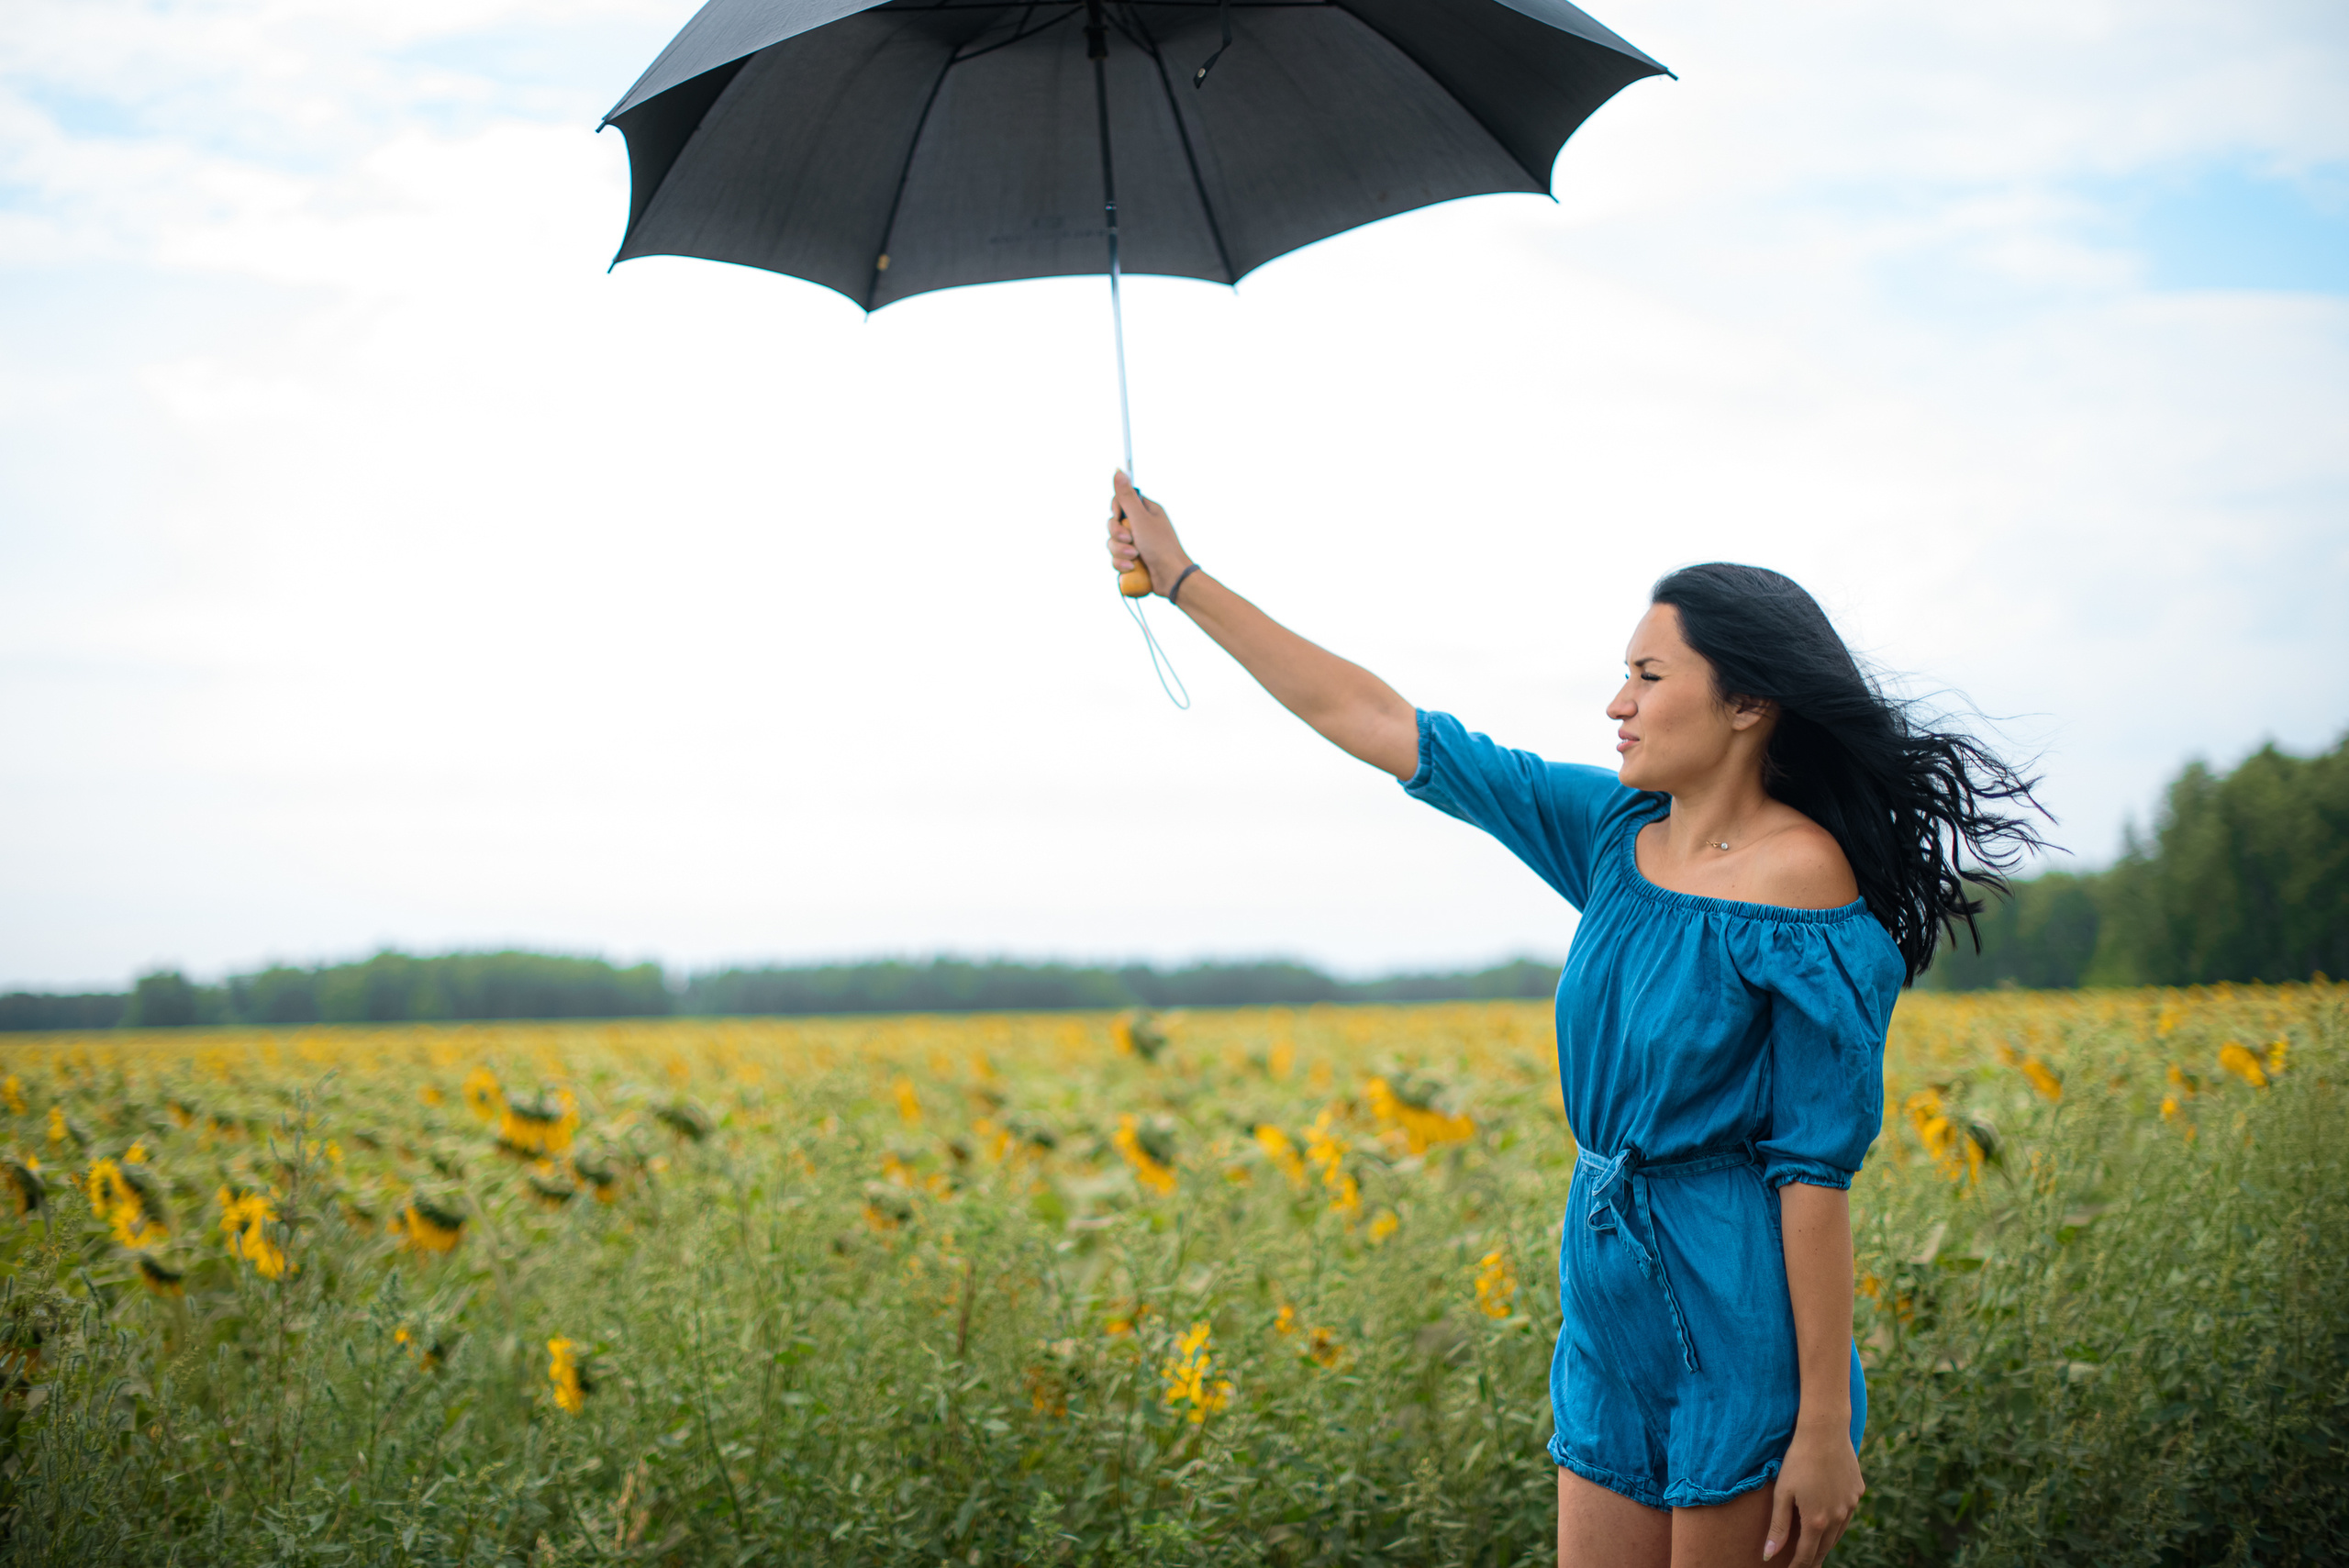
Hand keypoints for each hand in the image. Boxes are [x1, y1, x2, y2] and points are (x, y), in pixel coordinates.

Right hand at [1105, 471, 1193, 597]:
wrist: (1171, 578)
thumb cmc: (1160, 547)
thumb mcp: (1141, 519)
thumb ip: (1127, 497)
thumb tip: (1118, 471)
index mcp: (1147, 511)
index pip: (1121, 502)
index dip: (1116, 510)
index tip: (1119, 516)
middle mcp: (1142, 525)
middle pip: (1113, 524)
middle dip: (1118, 535)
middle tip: (1130, 539)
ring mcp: (1137, 543)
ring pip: (1113, 543)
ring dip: (1120, 551)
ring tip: (1134, 557)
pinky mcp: (1133, 560)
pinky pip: (1116, 558)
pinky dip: (1122, 564)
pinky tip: (1132, 568)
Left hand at [1764, 1417, 1862, 1565]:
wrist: (1825, 1431)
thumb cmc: (1798, 1460)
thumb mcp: (1782, 1493)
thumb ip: (1778, 1526)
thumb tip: (1769, 1554)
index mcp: (1817, 1520)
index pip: (1807, 1554)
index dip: (1799, 1566)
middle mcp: (1838, 1517)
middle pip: (1825, 1547)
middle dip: (1814, 1558)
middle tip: (1806, 1566)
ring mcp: (1851, 1505)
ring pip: (1839, 1532)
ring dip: (1827, 1542)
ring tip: (1817, 1549)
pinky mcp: (1858, 1492)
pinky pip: (1848, 1513)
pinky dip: (1838, 1521)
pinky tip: (1831, 1520)